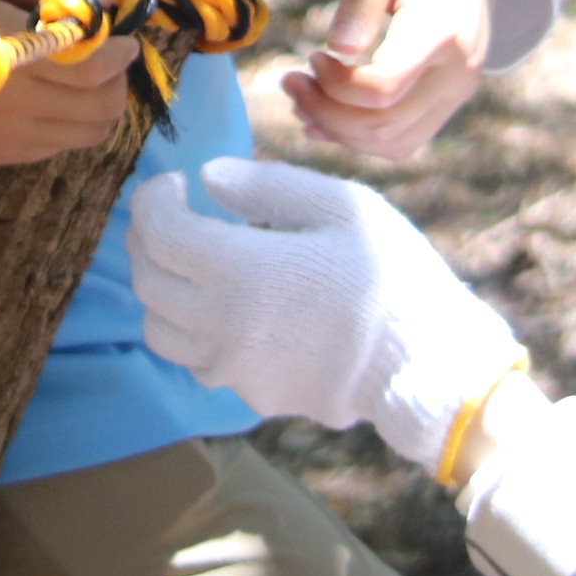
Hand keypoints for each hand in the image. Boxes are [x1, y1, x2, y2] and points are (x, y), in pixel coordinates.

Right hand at [0, 0, 136, 167]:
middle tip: (102, 56)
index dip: (119, 53)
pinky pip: (57, 147)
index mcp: (5, 47)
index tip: (125, 38)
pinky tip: (45, 96)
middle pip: (100, 107)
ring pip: (88, 134)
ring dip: (98, 104)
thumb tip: (106, 4)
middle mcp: (7, 102)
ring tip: (79, 77)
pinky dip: (68, 122)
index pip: (89, 66)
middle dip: (116, 80)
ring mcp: (0, 136)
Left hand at [127, 156, 525, 464]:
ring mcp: (234, 369)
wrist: (428, 362)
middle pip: (148, 282)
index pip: (159, 233)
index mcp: (240, 271)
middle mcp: (222, 326)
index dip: (153, 201)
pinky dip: (195, 330)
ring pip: (161, 330)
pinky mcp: (253, 396)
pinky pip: (200, 361)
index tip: (174, 186)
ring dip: (163, 290)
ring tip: (195, 265)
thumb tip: (208, 178)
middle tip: (174, 216)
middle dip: (149, 241)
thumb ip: (267, 186)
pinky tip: (232, 308)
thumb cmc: (391, 274)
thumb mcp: (341, 207)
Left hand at [280, 0, 513, 159]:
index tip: (312, 55)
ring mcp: (458, 90)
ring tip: (303, 99)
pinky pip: (405, 138)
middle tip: (290, 82)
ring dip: (340, 132)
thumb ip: (360, 0)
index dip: (336, 85)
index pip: (385, 87)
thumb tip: (338, 48)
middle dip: (326, 113)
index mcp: (443, 29)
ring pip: (395, 142)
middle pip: (385, 124)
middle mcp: (458, 70)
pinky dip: (363, 137)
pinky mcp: (449, 99)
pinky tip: (328, 116)